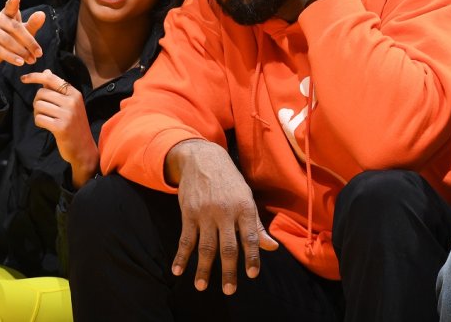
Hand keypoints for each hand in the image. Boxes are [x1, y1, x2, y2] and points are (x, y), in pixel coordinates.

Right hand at [0, 0, 44, 71]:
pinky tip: (20, 62)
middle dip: (29, 42)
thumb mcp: (24, 33)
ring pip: (7, 40)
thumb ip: (33, 24)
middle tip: (39, 54)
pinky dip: (10, 57)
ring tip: (31, 61)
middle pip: (15, 28)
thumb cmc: (12, 40)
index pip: (10, 7)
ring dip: (21, 52)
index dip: (13, 3)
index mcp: (7, 13)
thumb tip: (42, 14)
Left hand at [21, 69, 98, 187]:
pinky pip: (39, 118)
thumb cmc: (74, 124)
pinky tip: (46, 126)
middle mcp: (72, 102)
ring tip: (46, 119)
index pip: (51, 79)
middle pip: (41, 93)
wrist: (83, 148)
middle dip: (37, 102)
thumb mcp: (70, 104)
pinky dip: (39, 122)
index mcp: (74, 93)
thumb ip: (57, 88)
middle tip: (43, 111)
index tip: (23, 78)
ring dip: (37, 113)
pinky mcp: (60, 127)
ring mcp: (67, 114)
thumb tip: (46, 72)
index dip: (35, 76)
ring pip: (38, 105)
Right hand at [167, 140, 277, 294]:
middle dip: (229, 270)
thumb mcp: (247, 198)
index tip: (252, 275)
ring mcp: (205, 213)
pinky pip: (185, 238)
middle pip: (227, 246)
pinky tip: (178, 270)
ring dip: (203, 268)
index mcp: (244, 207)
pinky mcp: (188, 213)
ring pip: (205, 246)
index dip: (252, 257)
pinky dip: (181, 256)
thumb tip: (272, 248)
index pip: (250, 237)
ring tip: (202, 286)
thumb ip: (257, 225)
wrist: (203, 159)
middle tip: (229, 290)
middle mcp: (225, 212)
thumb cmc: (229, 181)